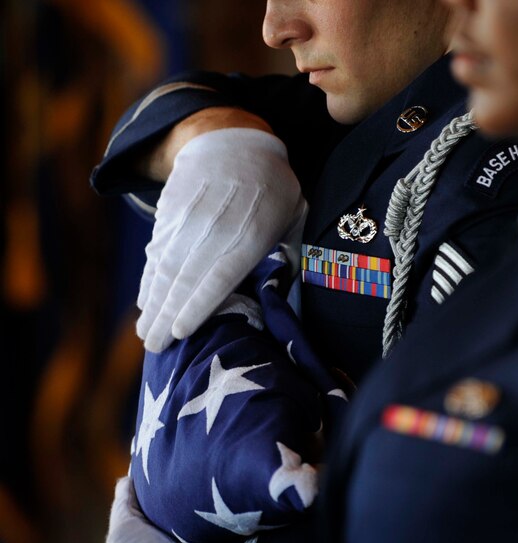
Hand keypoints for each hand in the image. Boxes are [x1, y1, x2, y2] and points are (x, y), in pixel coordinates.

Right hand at [136, 127, 307, 351]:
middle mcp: (216, 226)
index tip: (179, 333)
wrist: (233, 139)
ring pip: (165, 265)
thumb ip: (289, 257)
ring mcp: (189, 217)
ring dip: (152, 302)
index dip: (196, 306)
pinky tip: (144, 301)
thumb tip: (285, 300)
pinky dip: (149, 277)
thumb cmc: (272, 191)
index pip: (219, 276)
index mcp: (251, 234)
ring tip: (144, 333)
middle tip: (153, 347)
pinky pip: (157, 249)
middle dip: (166, 315)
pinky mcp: (170, 211)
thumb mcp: (293, 218)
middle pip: (185, 277)